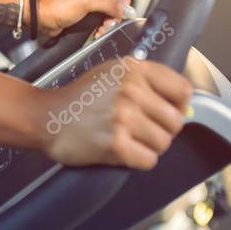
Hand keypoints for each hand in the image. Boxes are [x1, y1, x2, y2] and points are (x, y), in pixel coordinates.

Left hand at [37, 0, 131, 38]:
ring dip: (107, 24)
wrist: (44, 19)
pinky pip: (99, 20)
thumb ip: (109, 4)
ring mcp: (88, 0)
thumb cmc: (59, 6)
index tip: (121, 12)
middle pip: (114, 2)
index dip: (122, 1)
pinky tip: (97, 32)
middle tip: (107, 24)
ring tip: (100, 30)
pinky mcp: (85, 12)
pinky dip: (100, 27)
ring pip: (108, 13)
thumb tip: (128, 10)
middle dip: (113, 16)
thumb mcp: (87, 2)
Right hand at [39, 57, 193, 168]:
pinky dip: (137, 159)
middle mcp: (131, 90)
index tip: (165, 109)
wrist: (46, 116)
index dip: (178, 104)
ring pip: (164, 143)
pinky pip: (149, 160)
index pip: (183, 90)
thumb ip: (147, 82)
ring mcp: (123, 117)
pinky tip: (120, 149)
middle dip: (161, 129)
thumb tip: (184, 106)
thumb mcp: (112, 73)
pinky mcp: (116, 144)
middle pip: (176, 121)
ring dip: (148, 145)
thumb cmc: (79, 97)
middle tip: (138, 127)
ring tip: (126, 137)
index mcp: (133, 69)